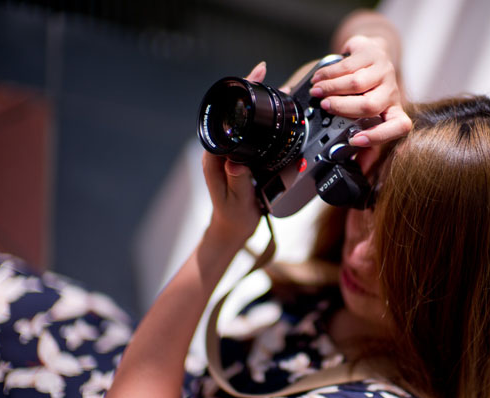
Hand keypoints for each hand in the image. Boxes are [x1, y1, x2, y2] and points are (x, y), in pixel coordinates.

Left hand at [203, 62, 267, 241]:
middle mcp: (220, 151)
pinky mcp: (241, 158)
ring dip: (257, 106)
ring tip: (274, 89)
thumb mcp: (237, 200)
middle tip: (266, 75)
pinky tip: (273, 114)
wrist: (232, 229)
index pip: (224, 119)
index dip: (237, 97)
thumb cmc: (233, 217)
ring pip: (243, 123)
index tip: (251, 79)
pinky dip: (262, 121)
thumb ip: (236, 181)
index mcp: (215, 156)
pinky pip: (250, 135)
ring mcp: (230, 154)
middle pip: (233, 115)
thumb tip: (236, 162)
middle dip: (249, 93)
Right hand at [308, 35, 410, 146]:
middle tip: (324, 107)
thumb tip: (360, 169)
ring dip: (331, 88)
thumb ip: (362, 143)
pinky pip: (347, 66)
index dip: (378, 136)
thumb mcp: (364, 116)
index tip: (355, 140)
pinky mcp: (372, 54)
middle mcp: (391, 93)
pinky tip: (319, 78)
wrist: (371, 53)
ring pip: (356, 83)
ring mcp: (384, 72)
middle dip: (342, 107)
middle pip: (370, 105)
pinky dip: (328, 74)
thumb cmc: (364, 91)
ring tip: (317, 91)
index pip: (398, 127)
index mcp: (393, 112)